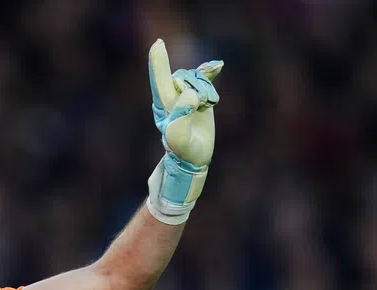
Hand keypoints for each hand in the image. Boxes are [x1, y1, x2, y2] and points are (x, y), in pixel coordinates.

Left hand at [145, 39, 222, 224]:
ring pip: (197, 78)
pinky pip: (204, 78)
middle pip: (185, 77)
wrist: (193, 158)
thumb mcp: (179, 139)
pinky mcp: (198, 96)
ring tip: (208, 106)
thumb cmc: (183, 151)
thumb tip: (189, 93)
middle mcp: (172, 97)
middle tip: (204, 105)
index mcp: (164, 106)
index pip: (160, 81)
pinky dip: (210, 72)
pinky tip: (218, 66)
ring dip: (207, 88)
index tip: (158, 44)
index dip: (158, 63)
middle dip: (198, 86)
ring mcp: (185, 95)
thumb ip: (181, 116)